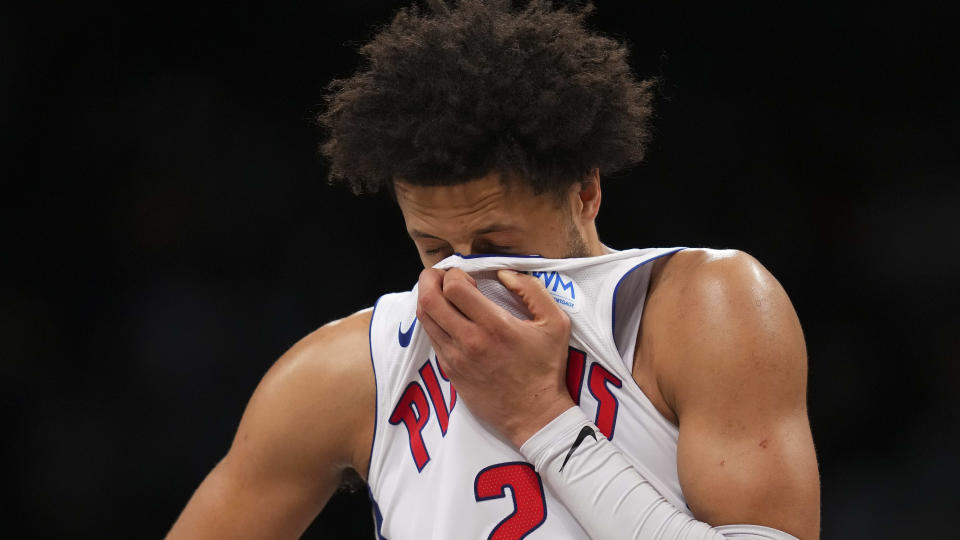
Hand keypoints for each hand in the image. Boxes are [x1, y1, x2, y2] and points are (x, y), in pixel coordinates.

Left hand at [416, 267, 574, 446]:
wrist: (535, 415)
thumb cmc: (546, 368)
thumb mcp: (555, 323)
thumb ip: (531, 290)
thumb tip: (503, 273)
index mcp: (494, 325)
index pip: (453, 287)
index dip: (455, 273)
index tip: (468, 276)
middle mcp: (468, 341)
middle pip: (428, 300)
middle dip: (429, 279)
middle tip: (441, 276)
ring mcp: (455, 358)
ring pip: (425, 319)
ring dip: (428, 299)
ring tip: (443, 294)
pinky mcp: (450, 371)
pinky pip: (432, 338)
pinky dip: (434, 322)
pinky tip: (449, 319)